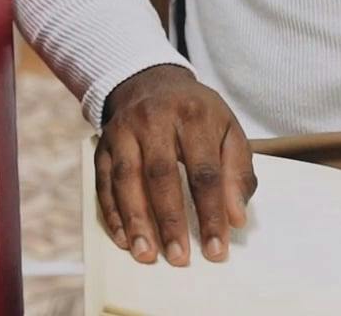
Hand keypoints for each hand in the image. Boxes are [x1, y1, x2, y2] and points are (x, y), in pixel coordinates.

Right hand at [96, 64, 255, 266]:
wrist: (152, 82)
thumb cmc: (197, 114)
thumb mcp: (228, 130)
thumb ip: (238, 172)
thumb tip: (236, 217)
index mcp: (194, 116)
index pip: (204, 171)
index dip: (211, 212)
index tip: (216, 248)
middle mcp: (155, 120)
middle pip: (162, 175)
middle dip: (170, 220)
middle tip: (179, 258)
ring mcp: (124, 131)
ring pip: (126, 179)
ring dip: (135, 221)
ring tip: (146, 255)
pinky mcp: (103, 144)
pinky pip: (103, 181)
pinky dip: (112, 213)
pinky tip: (123, 238)